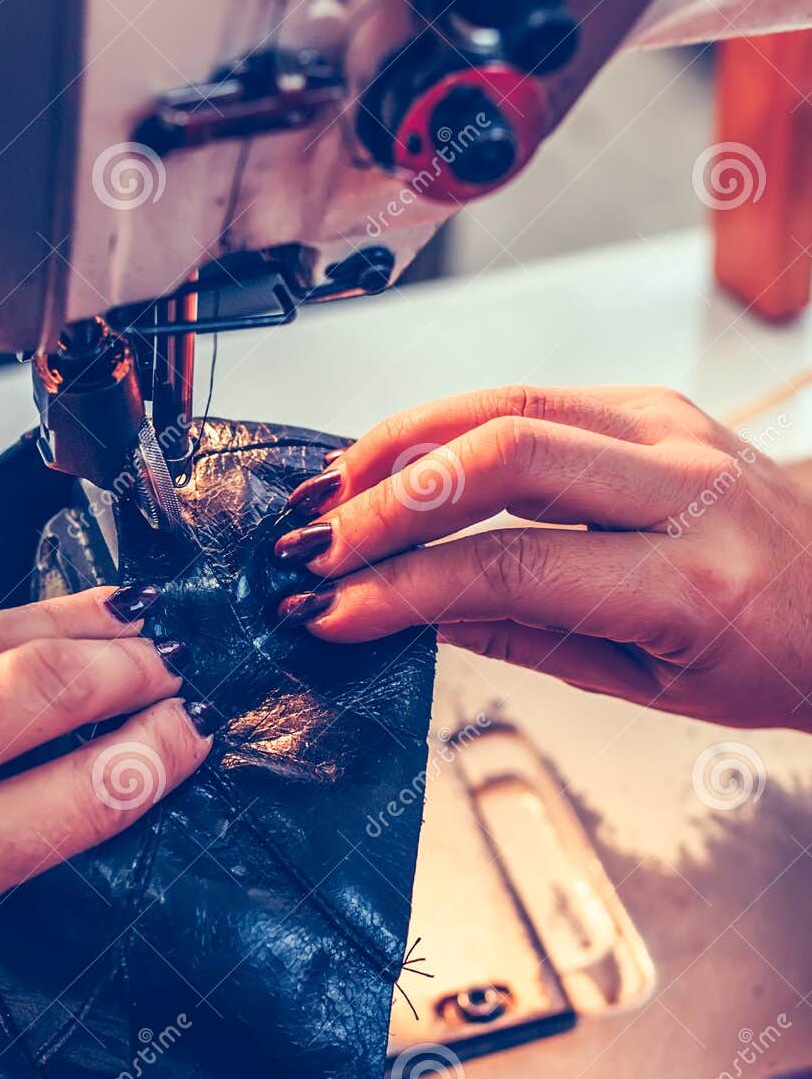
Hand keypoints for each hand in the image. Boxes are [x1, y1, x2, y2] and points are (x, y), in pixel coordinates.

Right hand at [273, 384, 811, 731]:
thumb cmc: (767, 653)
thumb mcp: (649, 682)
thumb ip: (523, 635)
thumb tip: (406, 612)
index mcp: (693, 578)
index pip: (511, 567)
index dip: (401, 588)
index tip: (328, 610)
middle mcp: (686, 484)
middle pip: (504, 455)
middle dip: (387, 501)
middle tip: (312, 547)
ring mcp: (671, 426)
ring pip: (506, 405)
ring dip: (401, 446)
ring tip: (330, 497)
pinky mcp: (652, 400)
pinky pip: (528, 396)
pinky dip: (446, 426)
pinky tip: (395, 462)